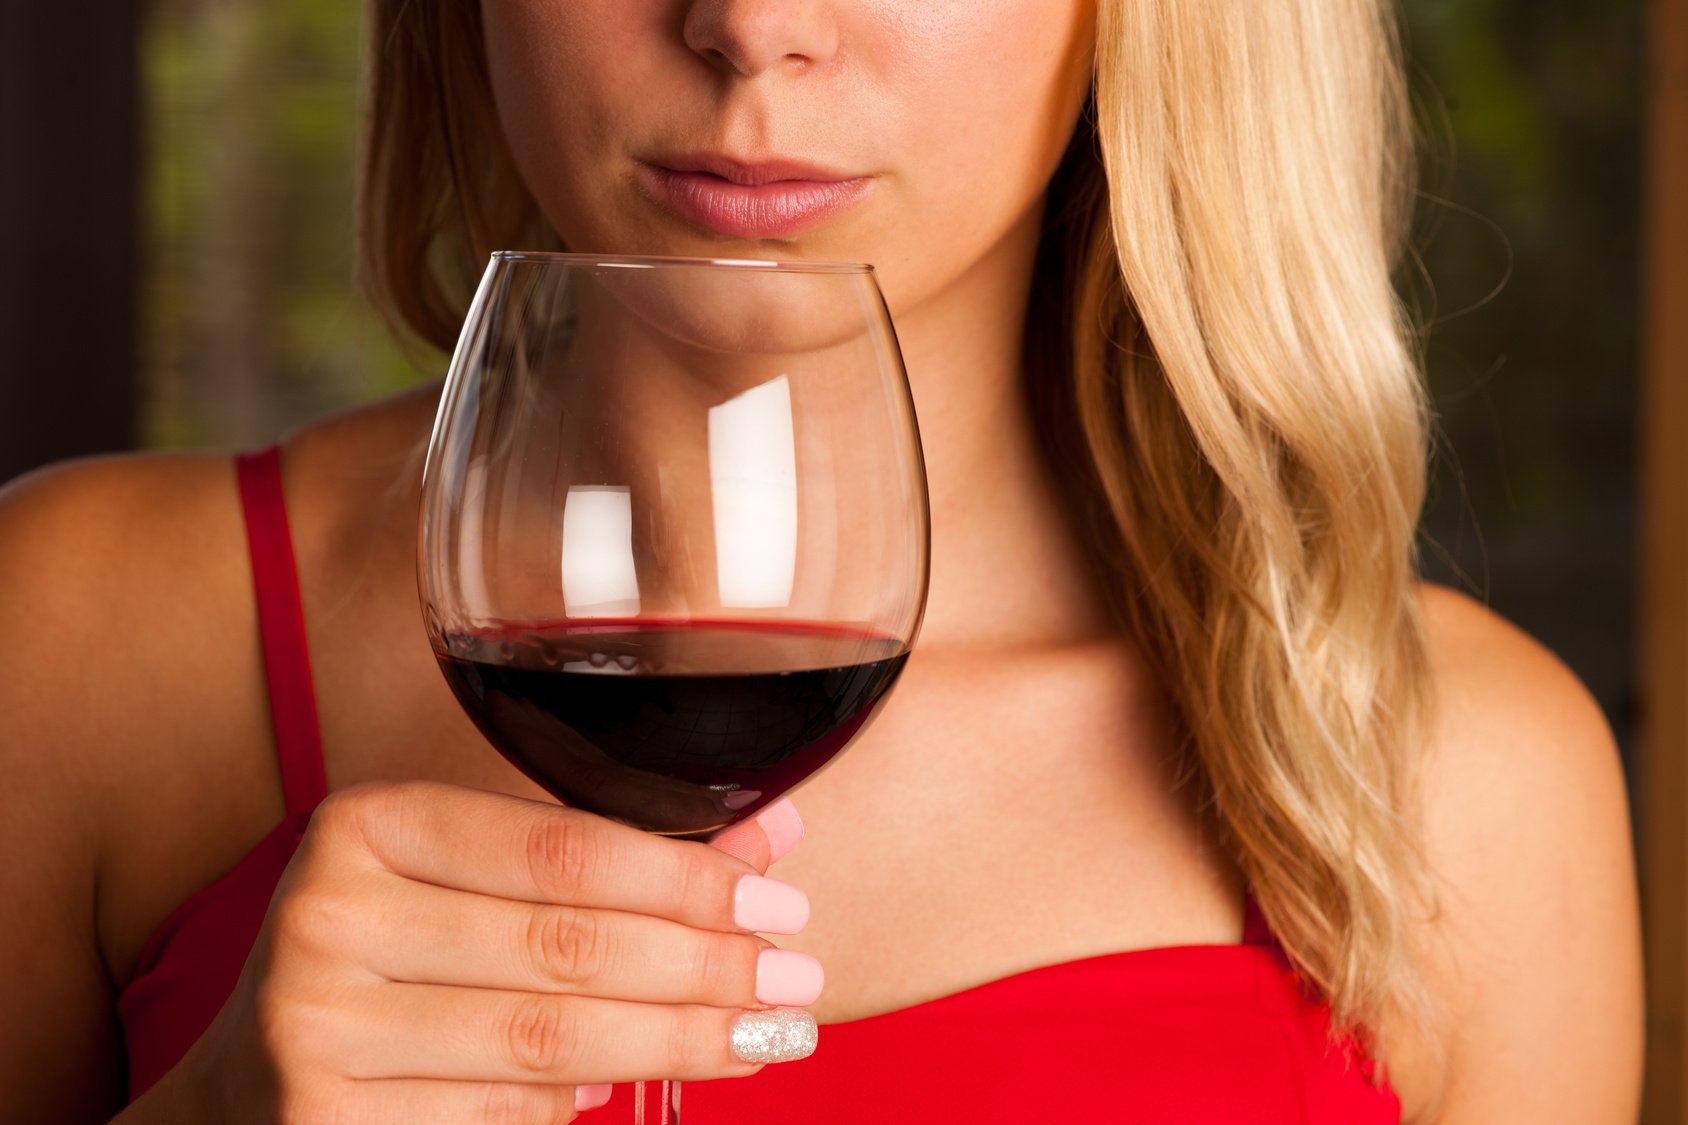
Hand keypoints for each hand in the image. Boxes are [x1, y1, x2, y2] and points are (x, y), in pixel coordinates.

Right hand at [149, 782, 814, 1122]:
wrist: (245, 1086)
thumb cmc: (387, 956)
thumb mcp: (470, 882)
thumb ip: (604, 856)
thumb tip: (773, 836)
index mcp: (367, 825)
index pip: (563, 847)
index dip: (688, 880)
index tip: (780, 903)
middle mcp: (326, 918)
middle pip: (568, 949)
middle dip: (705, 967)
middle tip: (797, 982)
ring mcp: (316, 1032)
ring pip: (550, 1044)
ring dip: (678, 1043)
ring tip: (765, 1036)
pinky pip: (505, 1114)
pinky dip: (585, 1105)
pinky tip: (643, 1085)